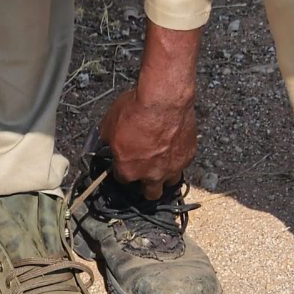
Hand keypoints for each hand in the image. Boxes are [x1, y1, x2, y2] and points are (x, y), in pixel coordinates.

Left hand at [99, 22, 202, 199]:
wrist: (163, 99)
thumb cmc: (135, 110)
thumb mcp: (108, 124)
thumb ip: (107, 139)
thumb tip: (105, 140)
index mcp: (128, 171)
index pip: (123, 180)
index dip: (123, 170)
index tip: (124, 162)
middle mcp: (151, 175)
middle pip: (150, 194)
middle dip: (146, 186)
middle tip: (144, 173)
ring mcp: (172, 168)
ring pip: (170, 182)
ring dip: (165, 176)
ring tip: (161, 164)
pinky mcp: (188, 156)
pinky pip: (182, 163)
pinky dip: (178, 158)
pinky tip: (174, 147)